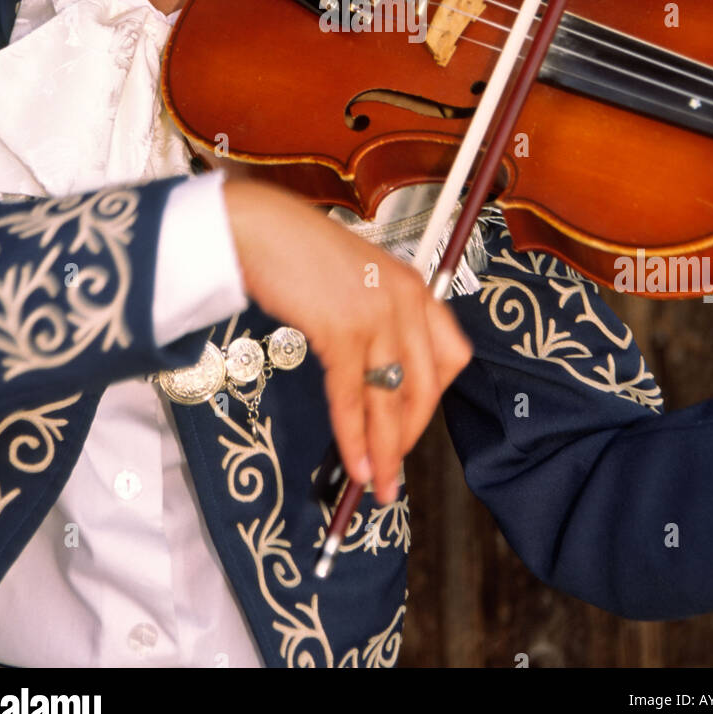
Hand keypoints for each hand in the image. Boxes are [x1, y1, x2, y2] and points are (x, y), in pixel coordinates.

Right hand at [222, 178, 471, 503]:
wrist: (260, 227)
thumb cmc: (299, 252)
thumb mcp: (356, 283)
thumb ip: (375, 319)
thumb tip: (374, 378)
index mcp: (415, 287)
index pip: (451, 356)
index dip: (432, 400)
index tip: (411, 425)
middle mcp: (407, 300)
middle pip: (427, 387)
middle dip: (410, 437)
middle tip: (393, 471)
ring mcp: (378, 314)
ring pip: (392, 400)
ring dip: (386, 451)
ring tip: (377, 485)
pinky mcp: (344, 329)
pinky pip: (353, 396)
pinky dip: (354, 437)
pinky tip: (353, 462)